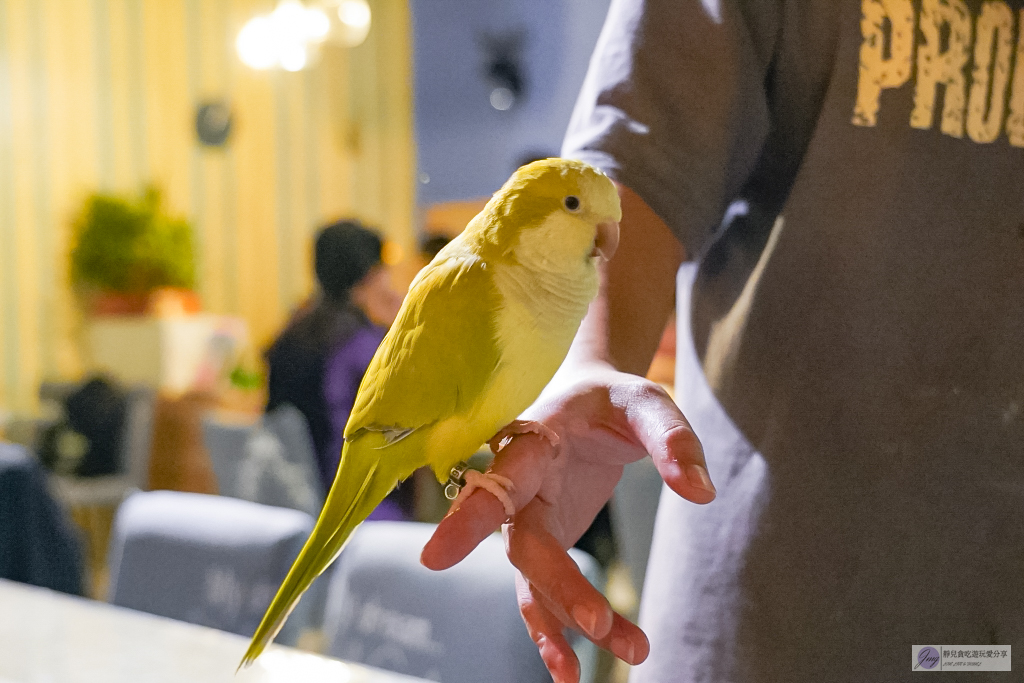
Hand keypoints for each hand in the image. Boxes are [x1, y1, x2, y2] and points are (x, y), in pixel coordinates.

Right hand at [421, 363, 715, 682]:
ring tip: (634, 649)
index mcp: (533, 440)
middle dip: (560, 586)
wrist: (591, 400)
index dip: (468, 519)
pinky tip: (575, 671)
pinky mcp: (546, 541)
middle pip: (524, 544)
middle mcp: (520, 485)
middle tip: (602, 625)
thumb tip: (700, 492)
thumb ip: (672, 439)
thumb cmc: (613, 397)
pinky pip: (542, 594)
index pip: (499, 481)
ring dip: (571, 621)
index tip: (435, 560)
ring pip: (535, 580)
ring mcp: (530, 518)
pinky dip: (557, 631)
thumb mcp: (647, 402)